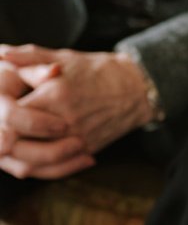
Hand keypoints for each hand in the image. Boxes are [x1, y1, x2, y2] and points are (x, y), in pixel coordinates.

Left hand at [0, 51, 92, 179]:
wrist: (136, 88)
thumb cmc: (97, 70)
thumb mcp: (63, 58)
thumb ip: (29, 58)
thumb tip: (0, 56)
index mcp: (55, 94)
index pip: (10, 114)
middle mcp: (65, 120)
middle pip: (17, 143)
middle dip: (3, 141)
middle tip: (1, 134)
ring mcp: (77, 138)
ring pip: (33, 162)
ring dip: (15, 158)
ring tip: (9, 148)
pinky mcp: (86, 150)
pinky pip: (55, 168)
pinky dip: (39, 167)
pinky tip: (31, 158)